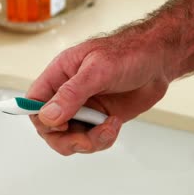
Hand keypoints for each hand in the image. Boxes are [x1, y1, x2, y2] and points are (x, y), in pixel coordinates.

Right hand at [26, 33, 174, 154]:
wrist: (159, 60)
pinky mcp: (98, 120)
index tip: (58, 124)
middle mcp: (66, 95)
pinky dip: (101, 139)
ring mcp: (82, 109)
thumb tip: (48, 115)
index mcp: (58, 76)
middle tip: (84, 139)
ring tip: (107, 127)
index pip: (34, 102)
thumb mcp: (97, 70)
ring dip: (88, 141)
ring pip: (69, 138)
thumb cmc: (128, 53)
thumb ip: (71, 94)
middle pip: (49, 128)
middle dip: (66, 139)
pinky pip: (90, 140)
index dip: (41, 118)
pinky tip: (114, 124)